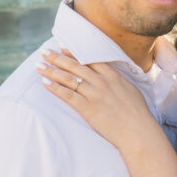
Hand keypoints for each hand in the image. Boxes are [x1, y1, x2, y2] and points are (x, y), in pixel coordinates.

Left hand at [37, 49, 155, 148]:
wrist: (138, 131)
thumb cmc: (138, 113)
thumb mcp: (131, 89)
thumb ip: (118, 80)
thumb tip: (111, 75)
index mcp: (113, 75)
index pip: (89, 59)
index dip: (73, 52)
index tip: (61, 46)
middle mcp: (102, 82)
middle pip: (75, 66)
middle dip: (57, 58)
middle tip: (44, 52)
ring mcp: (94, 95)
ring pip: (69, 78)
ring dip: (52, 71)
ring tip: (39, 66)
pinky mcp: (88, 109)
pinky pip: (68, 96)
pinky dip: (55, 88)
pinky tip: (45, 83)